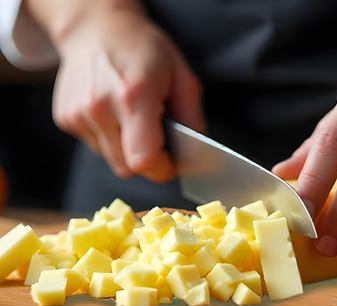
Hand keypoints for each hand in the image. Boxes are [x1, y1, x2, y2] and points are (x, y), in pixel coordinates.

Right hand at [26, 0, 205, 181]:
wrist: (96, 30)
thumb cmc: (141, 48)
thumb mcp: (180, 74)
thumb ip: (192, 116)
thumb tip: (195, 151)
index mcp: (133, 96)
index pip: (144, 160)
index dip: (161, 168)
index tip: (170, 162)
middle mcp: (100, 107)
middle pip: (126, 167)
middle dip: (146, 162)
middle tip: (155, 140)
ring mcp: (78, 114)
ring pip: (111, 159)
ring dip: (126, 150)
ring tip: (132, 121)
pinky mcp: (65, 118)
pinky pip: (96, 147)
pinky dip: (109, 140)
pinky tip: (114, 116)